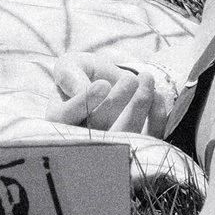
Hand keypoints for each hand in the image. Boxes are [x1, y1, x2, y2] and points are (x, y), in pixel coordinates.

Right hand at [47, 53, 176, 137]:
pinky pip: (148, 140)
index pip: (66, 117)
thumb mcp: (70, 67)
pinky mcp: (135, 147)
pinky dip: (156, 117)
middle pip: (98, 128)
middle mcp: (80, 139)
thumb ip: (70, 75)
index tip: (103, 84)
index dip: (85, 102)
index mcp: (58, 120)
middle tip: (130, 78)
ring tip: (146, 78)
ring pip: (125, 136)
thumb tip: (82, 90)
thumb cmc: (82, 74)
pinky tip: (156, 95)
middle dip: (117, 100)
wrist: (104, 84)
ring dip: (140, 106)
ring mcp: (108, 147)